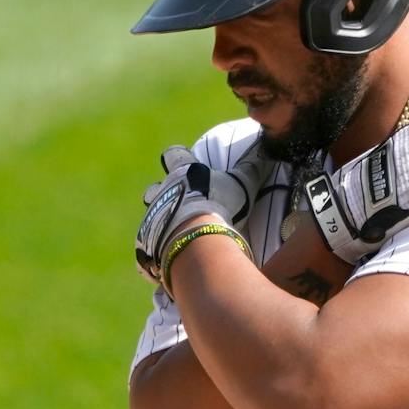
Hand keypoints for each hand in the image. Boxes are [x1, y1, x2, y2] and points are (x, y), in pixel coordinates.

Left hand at [135, 146, 255, 284]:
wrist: (195, 240)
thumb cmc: (218, 206)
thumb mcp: (240, 183)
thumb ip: (250, 167)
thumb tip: (264, 148)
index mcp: (182, 174)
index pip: (174, 155)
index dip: (179, 157)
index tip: (184, 160)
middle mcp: (161, 193)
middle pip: (154, 189)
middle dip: (163, 195)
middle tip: (178, 206)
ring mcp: (151, 219)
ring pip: (150, 218)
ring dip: (159, 223)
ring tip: (173, 234)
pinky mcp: (145, 245)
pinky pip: (147, 251)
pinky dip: (155, 255)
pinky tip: (166, 261)